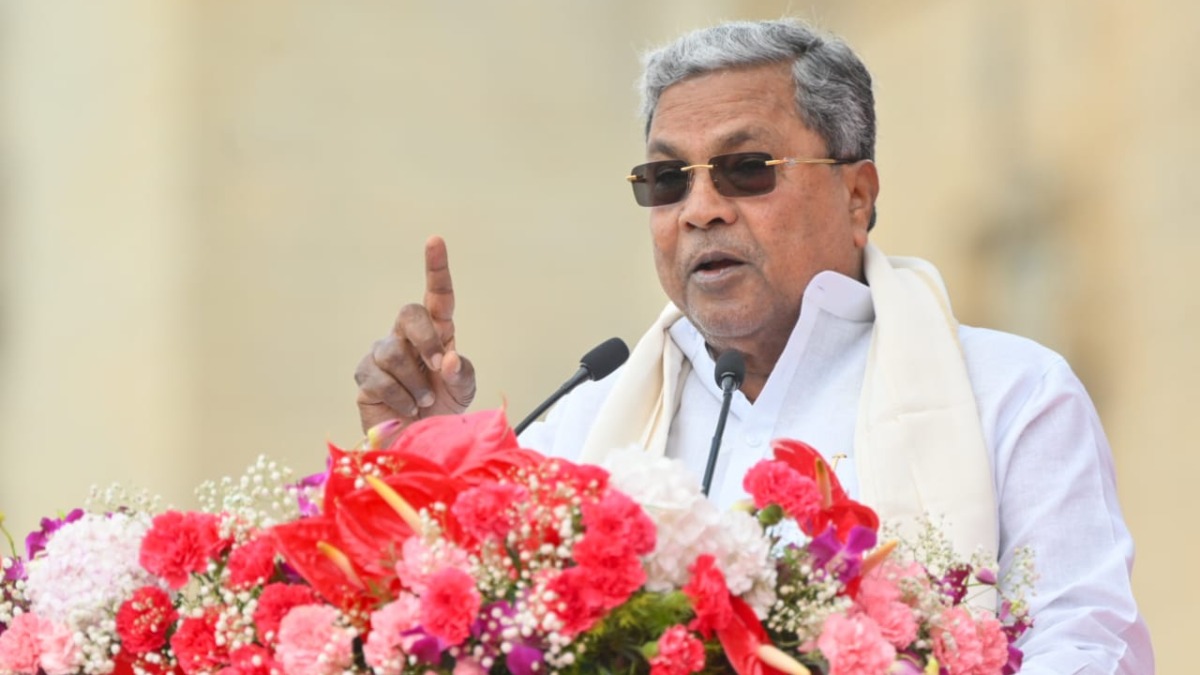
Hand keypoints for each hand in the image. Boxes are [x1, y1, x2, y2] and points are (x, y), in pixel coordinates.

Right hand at [354, 236, 475, 431]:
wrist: (419, 443)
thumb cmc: (444, 410)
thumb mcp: (463, 392)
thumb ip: (462, 374)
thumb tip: (449, 359)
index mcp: (439, 333)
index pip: (437, 296)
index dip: (435, 268)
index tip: (435, 241)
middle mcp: (408, 337)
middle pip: (409, 313)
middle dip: (426, 339)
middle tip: (439, 368)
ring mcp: (383, 354)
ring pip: (392, 351)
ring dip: (414, 382)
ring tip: (423, 402)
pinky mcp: (365, 375)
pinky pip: (378, 378)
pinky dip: (398, 398)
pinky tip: (405, 408)